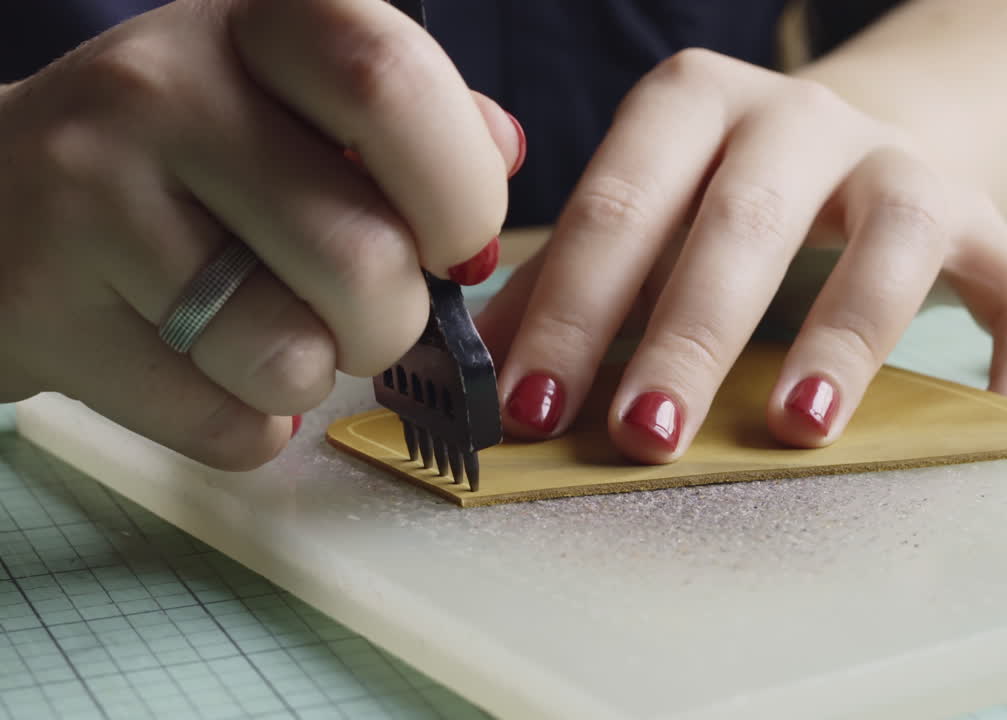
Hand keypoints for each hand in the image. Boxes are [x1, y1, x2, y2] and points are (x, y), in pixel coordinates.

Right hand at [0, 0, 522, 467]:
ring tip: (271, 336)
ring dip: (313, 377)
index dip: (457, 191)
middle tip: (365, 314)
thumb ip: (403, 119)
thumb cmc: (180, 156)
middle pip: (364, 254)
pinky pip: (226, 427)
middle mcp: (163, 87)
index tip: (452, 241)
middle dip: (396, 321)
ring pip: (294, 356)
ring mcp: (90, 194)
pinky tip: (204, 369)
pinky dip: (248, 424)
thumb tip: (503, 152)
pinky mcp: (46, 310)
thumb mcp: (285, 94)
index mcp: (255, 21)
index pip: (392, 84)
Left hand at [478, 49, 1006, 462]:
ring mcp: (904, 163)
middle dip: (689, 333)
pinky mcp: (988, 218)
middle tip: (643, 435)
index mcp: (693, 103)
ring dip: (844, 339)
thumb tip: (482, 373)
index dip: (573, 308)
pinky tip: (996, 419)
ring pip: (889, 240)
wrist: (854, 147)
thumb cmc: (719, 199)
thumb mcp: (644, 214)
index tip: (533, 410)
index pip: (621, 204)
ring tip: (798, 430)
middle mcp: (803, 116)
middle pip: (743, 222)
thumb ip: (572, 282)